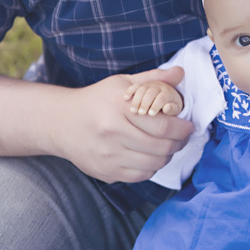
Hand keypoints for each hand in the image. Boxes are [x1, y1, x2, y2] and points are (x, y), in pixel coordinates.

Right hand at [50, 66, 192, 183]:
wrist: (61, 123)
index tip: (189, 126)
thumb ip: (153, 78)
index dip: (182, 128)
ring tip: (169, 146)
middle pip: (161, 147)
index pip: (163, 125)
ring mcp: (108, 156)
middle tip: (183, 137)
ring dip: (167, 156)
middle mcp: (113, 134)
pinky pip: (140, 176)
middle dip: (179, 143)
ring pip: (153, 164)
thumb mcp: (123, 82)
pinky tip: (152, 156)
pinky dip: (152, 168)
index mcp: (120, 109)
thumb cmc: (96, 100)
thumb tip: (180, 73)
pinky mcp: (105, 171)